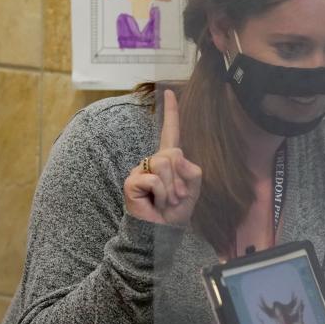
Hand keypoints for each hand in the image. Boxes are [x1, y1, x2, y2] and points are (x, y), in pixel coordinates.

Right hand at [123, 89, 202, 225]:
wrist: (162, 232)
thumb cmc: (175, 212)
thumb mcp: (192, 190)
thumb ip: (192, 171)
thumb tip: (177, 156)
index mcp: (169, 160)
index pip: (171, 132)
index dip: (171, 112)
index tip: (170, 91)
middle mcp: (153, 160)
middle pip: (173, 153)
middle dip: (180, 179)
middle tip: (176, 197)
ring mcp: (140, 169)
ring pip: (164, 164)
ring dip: (171, 188)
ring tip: (166, 201)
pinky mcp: (132, 180)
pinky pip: (154, 179)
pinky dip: (161, 194)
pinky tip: (154, 203)